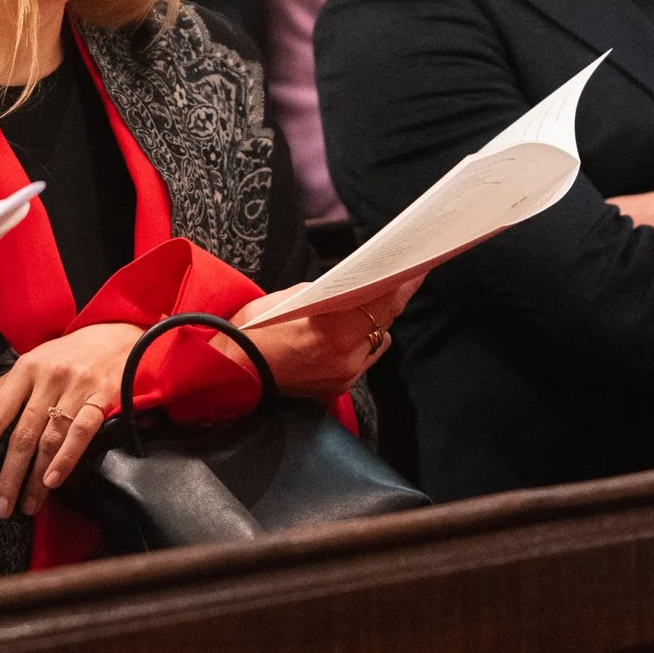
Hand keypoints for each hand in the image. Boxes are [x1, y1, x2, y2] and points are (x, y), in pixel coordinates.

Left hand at [0, 322, 140, 518]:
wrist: (115, 334)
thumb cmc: (65, 355)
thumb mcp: (29, 365)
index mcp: (24, 370)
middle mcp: (48, 378)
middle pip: (22, 434)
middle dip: (8, 476)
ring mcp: (76, 387)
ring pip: (50, 438)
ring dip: (36, 477)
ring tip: (27, 505)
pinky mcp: (102, 396)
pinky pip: (83, 431)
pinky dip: (67, 458)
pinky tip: (54, 481)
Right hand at [235, 275, 422, 398]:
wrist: (235, 370)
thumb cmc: (256, 327)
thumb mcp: (294, 296)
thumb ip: (332, 293)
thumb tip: (357, 286)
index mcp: (335, 329)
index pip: (383, 302)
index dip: (403, 282)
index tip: (418, 265)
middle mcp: (347, 357)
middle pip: (384, 321)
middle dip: (392, 297)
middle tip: (406, 273)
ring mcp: (345, 376)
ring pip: (376, 341)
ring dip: (376, 321)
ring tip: (375, 300)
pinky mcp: (339, 387)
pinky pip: (363, 358)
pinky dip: (362, 341)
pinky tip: (354, 328)